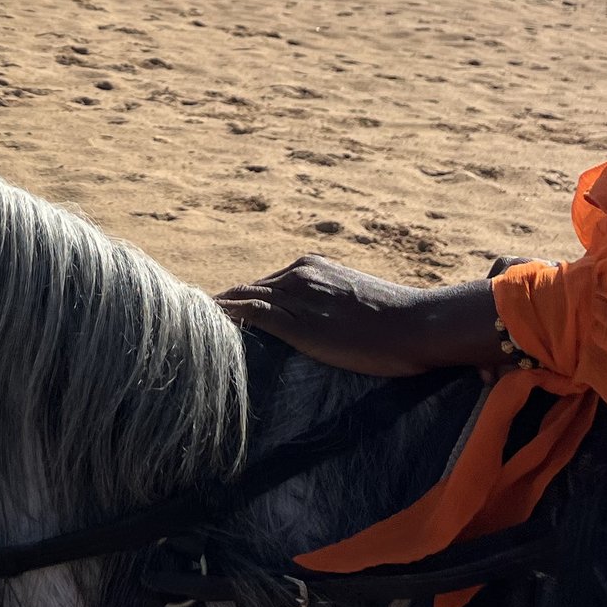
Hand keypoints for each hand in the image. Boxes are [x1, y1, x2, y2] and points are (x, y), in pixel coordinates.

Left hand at [216, 255, 502, 377]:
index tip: (216, 324)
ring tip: (186, 338)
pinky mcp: (297, 320)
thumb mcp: (357, 308)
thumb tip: (326, 334)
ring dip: (214, 318)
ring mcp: (296, 295)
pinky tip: (204, 337)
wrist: (420, 324)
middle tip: (189, 334)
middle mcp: (298, 274)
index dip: (238, 306)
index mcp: (312, 268)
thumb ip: (333, 313)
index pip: (262, 287)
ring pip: (240, 301)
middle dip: (220, 312)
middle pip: (244, 292)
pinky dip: (225, 323)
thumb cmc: (400, 324)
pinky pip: (249, 317)